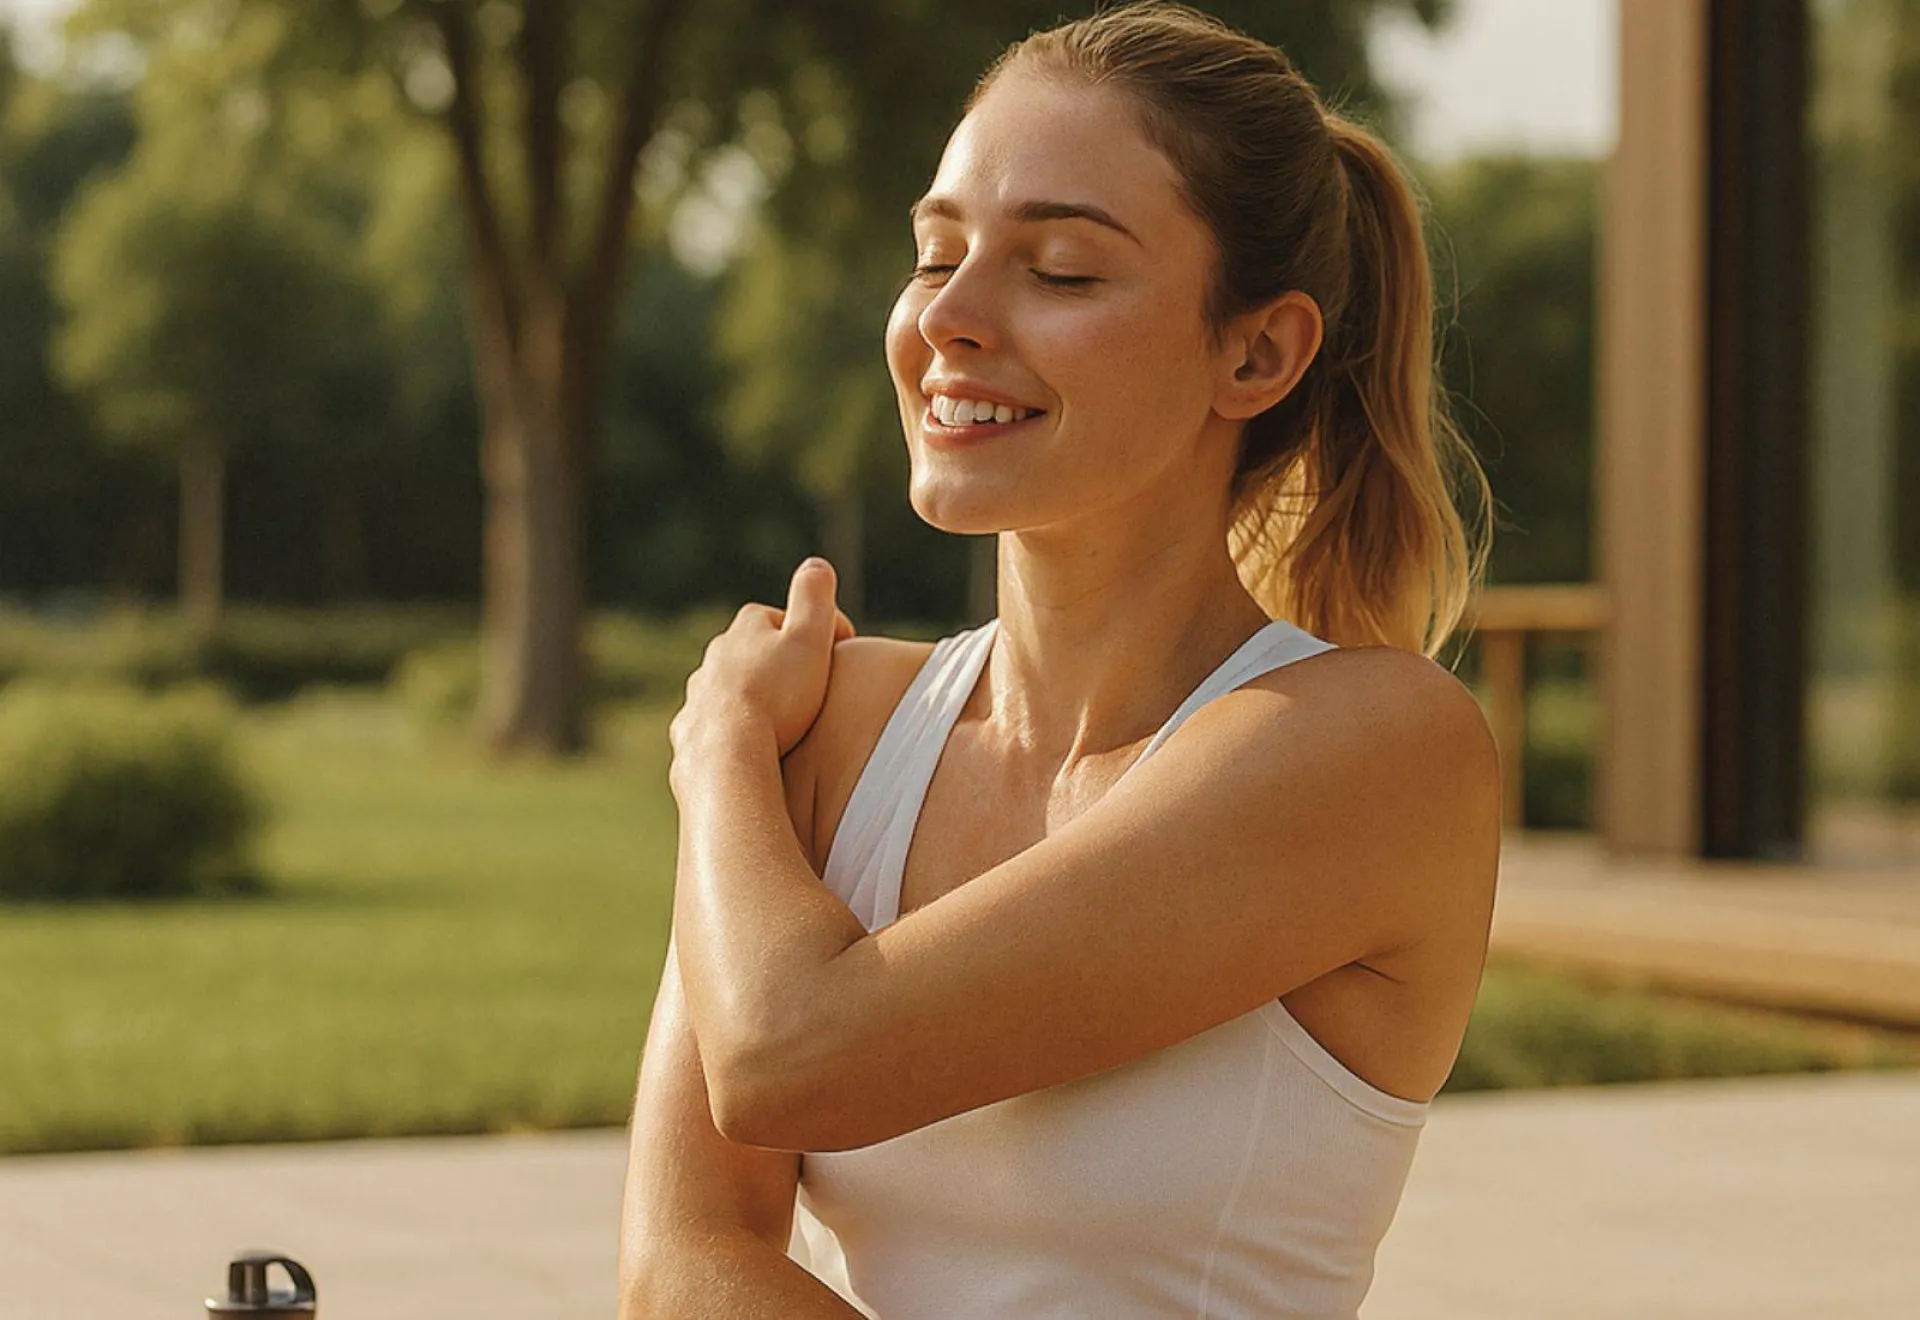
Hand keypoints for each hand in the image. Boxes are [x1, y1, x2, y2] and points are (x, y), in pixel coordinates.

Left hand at [670, 558, 856, 765]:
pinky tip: (753, 750)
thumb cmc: (776, 697)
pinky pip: (715, 728)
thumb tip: (817, 565)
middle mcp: (715, 657)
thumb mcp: (809, 638)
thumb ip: (814, 597)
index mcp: (746, 629)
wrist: (728, 757)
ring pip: (732, 690)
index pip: (786, 619)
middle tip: (815, 693)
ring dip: (756, 700)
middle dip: (782, 666)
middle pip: (756, 653)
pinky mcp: (690, 733)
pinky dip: (734, 732)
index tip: (842, 657)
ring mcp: (698, 696)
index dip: (819, 635)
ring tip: (785, 726)